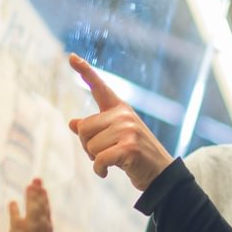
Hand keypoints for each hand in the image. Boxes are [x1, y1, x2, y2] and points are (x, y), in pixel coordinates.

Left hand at [0, 179, 54, 231]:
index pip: (48, 223)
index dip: (47, 207)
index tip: (44, 194)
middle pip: (44, 215)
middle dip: (41, 197)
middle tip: (38, 181)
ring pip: (35, 215)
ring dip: (33, 199)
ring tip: (30, 185)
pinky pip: (18, 222)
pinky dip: (16, 212)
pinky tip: (13, 202)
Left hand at [67, 54, 173, 190]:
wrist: (160, 174)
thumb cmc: (135, 155)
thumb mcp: (114, 138)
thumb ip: (94, 129)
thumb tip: (72, 123)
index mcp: (120, 109)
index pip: (99, 87)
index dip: (85, 71)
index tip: (71, 57)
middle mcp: (124, 115)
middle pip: (84, 129)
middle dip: (88, 146)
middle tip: (105, 153)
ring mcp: (128, 130)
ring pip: (90, 146)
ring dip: (96, 159)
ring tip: (114, 161)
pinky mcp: (130, 147)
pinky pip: (98, 159)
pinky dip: (99, 170)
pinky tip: (106, 173)